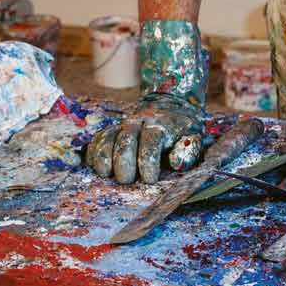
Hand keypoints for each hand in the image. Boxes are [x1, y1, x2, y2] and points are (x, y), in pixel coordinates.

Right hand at [85, 92, 204, 183]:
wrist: (170, 105)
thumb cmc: (182, 130)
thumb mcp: (193, 137)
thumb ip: (187, 151)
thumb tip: (175, 161)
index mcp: (161, 126)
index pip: (151, 142)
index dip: (148, 162)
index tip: (149, 180)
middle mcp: (139, 123)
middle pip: (126, 140)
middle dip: (124, 162)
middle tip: (126, 181)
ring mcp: (123, 125)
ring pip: (108, 137)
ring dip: (104, 156)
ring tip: (105, 174)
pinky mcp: (112, 130)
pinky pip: (98, 138)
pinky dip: (93, 151)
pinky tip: (93, 165)